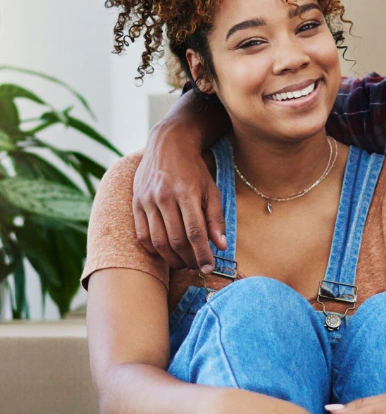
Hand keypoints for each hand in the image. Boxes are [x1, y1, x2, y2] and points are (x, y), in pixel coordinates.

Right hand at [133, 109, 226, 272]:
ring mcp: (146, 200)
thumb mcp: (212, 190)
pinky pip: (141, 234)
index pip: (195, 233)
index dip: (202, 254)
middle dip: (188, 259)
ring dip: (171, 259)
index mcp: (186, 193)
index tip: (209, 268)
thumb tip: (220, 246)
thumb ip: (216, 218)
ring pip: (157, 241)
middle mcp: (163, 198)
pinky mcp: (135, 203)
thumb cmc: (194, 170)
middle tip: (197, 267)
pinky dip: (153, 249)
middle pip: (175, 240)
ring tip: (184, 264)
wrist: (168, 145)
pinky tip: (165, 254)